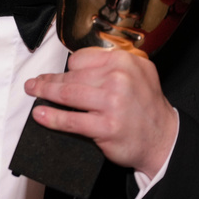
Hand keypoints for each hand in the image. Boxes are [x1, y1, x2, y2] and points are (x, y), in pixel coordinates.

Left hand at [25, 48, 177, 177]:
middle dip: (49, 80)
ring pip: (67, 94)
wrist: (164, 139)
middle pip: (71, 76)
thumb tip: (76, 64)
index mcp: (124, 62)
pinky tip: (40, 114)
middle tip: (36, 82)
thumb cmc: (146, 106)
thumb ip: (112, 63)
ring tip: (34, 92)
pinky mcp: (105, 127)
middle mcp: (119, 79)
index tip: (59, 73)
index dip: (68, 68)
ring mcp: (112, 103)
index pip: (82, 59)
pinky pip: (71, 120)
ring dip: (45, 93)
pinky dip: (51, 117)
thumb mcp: (139, 73)